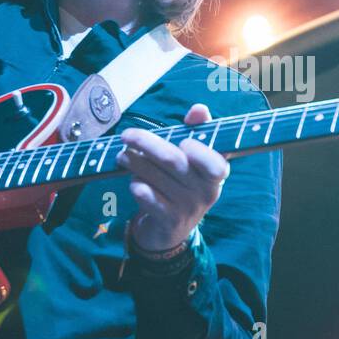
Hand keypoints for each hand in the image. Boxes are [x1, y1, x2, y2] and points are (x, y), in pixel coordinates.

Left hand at [117, 103, 229, 251]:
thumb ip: (198, 131)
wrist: (172, 230)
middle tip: (126, 135)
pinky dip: (137, 185)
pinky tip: (132, 180)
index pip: (216, 164)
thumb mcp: (194, 160)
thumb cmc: (183, 184)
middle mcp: (206, 193)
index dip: (200, 151)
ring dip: (134, 162)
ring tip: (122, 154)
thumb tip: (199, 108)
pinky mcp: (168, 221)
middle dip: (146, 143)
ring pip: (156, 177)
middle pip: (174, 161)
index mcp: (216, 175)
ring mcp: (187, 209)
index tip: (183, 141)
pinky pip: (147, 198)